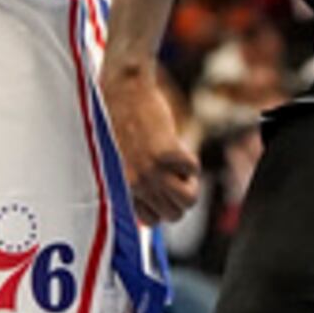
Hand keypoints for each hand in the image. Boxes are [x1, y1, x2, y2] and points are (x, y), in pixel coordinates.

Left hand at [101, 56, 201, 223]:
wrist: (122, 90)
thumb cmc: (120, 121)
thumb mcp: (121, 160)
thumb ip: (134, 182)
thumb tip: (153, 203)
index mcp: (122, 188)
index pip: (152, 221)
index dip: (163, 205)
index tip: (162, 187)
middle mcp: (136, 184)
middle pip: (174, 215)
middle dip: (181, 196)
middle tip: (175, 174)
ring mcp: (151, 170)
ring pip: (188, 200)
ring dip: (191, 183)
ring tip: (179, 165)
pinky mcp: (166, 152)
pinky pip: (193, 169)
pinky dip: (191, 159)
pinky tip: (177, 146)